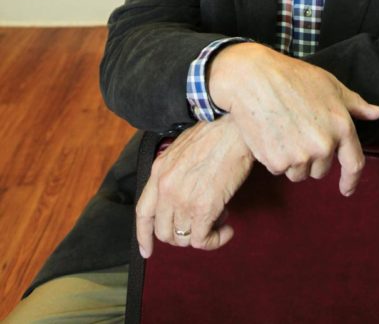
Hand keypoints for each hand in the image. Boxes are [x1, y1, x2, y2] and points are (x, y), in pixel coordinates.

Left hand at [136, 117, 253, 257]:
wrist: (235, 128)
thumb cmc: (216, 134)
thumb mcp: (182, 150)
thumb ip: (174, 173)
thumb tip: (182, 195)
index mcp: (159, 171)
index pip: (143, 213)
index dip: (143, 236)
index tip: (147, 251)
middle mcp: (166, 187)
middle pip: (164, 231)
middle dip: (182, 234)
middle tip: (202, 223)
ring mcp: (182, 199)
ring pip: (183, 238)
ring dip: (201, 234)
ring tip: (219, 217)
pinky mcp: (203, 207)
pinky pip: (201, 240)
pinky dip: (215, 240)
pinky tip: (228, 229)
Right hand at [208, 43, 378, 195]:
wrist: (253, 78)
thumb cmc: (292, 76)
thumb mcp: (329, 84)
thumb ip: (355, 104)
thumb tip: (377, 113)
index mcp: (341, 126)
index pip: (354, 163)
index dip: (351, 180)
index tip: (346, 189)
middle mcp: (324, 145)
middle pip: (321, 170)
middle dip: (311, 156)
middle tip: (297, 130)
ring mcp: (300, 155)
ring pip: (300, 172)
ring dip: (293, 160)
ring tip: (282, 130)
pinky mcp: (277, 162)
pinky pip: (279, 169)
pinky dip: (274, 157)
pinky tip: (269, 134)